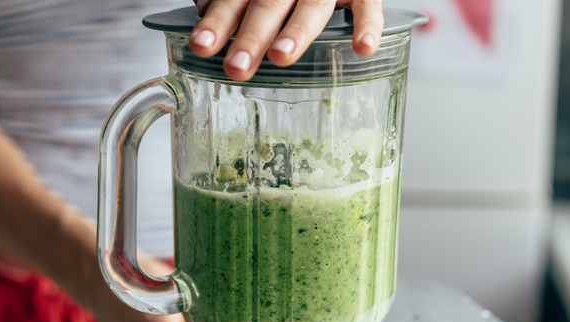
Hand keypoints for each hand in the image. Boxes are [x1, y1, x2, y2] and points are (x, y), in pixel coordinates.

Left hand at [189, 0, 383, 81]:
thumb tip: (204, 17)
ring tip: (281, 56)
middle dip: (252, 36)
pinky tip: (362, 48)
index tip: (201, 46)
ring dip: (297, 31)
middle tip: (237, 67)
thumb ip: (229, 0)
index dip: (217, 21)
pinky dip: (368, 24)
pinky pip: (367, 4)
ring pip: (312, 6)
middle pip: (269, 4)